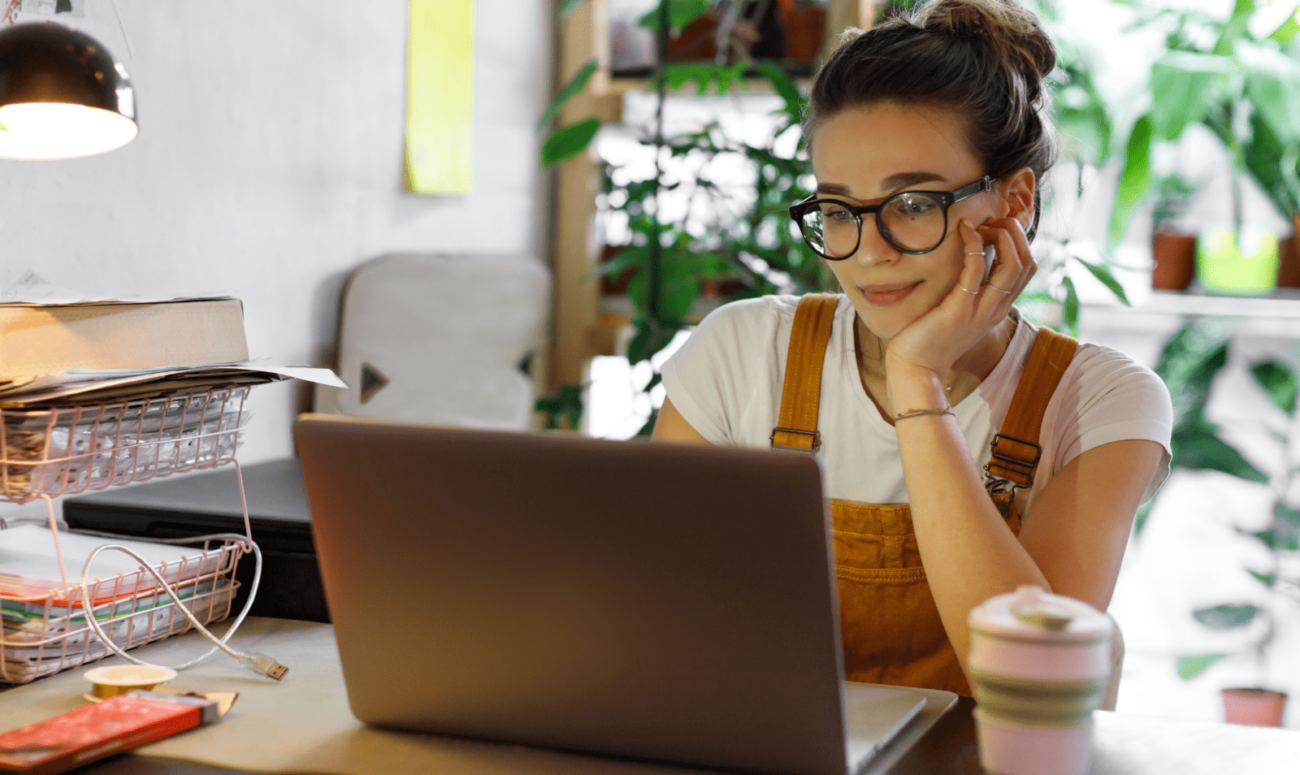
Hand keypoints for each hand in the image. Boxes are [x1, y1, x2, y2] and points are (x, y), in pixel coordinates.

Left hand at [883, 217, 1036, 405]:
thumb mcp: (959, 311)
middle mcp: (996, 310)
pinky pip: (976, 271)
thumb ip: (970, 290)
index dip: (1018, 241)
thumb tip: (970, 259)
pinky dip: (974, 246)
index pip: (1027, 268)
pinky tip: (964, 231)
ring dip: (1001, 236)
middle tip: (990, 221)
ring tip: (980, 224)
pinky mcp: (959, 310)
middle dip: (1015, 233)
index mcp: (998, 309)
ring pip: (1012, 266)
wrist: (916, 369)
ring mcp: (980, 311)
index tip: (995, 227)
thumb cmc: (930, 338)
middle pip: (1027, 263)